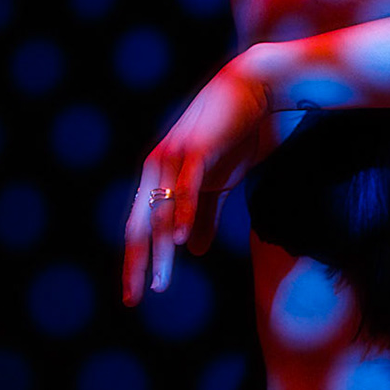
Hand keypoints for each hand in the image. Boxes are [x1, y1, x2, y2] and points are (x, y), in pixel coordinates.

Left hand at [122, 54, 267, 304]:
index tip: (134, 294)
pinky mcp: (198, 149)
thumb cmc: (235, 135)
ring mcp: (175, 157)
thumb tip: (193, 250)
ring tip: (160, 282)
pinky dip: (182, 214)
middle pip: (140, 224)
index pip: (140, 226)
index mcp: (160, 177)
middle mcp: (158, 168)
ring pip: (161, 213)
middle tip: (134, 298)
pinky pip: (187, 188)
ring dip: (160, 251)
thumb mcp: (219, 184)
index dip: (136, 260)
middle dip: (137, 264)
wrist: (255, 91)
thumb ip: (204, 216)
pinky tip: (180, 241)